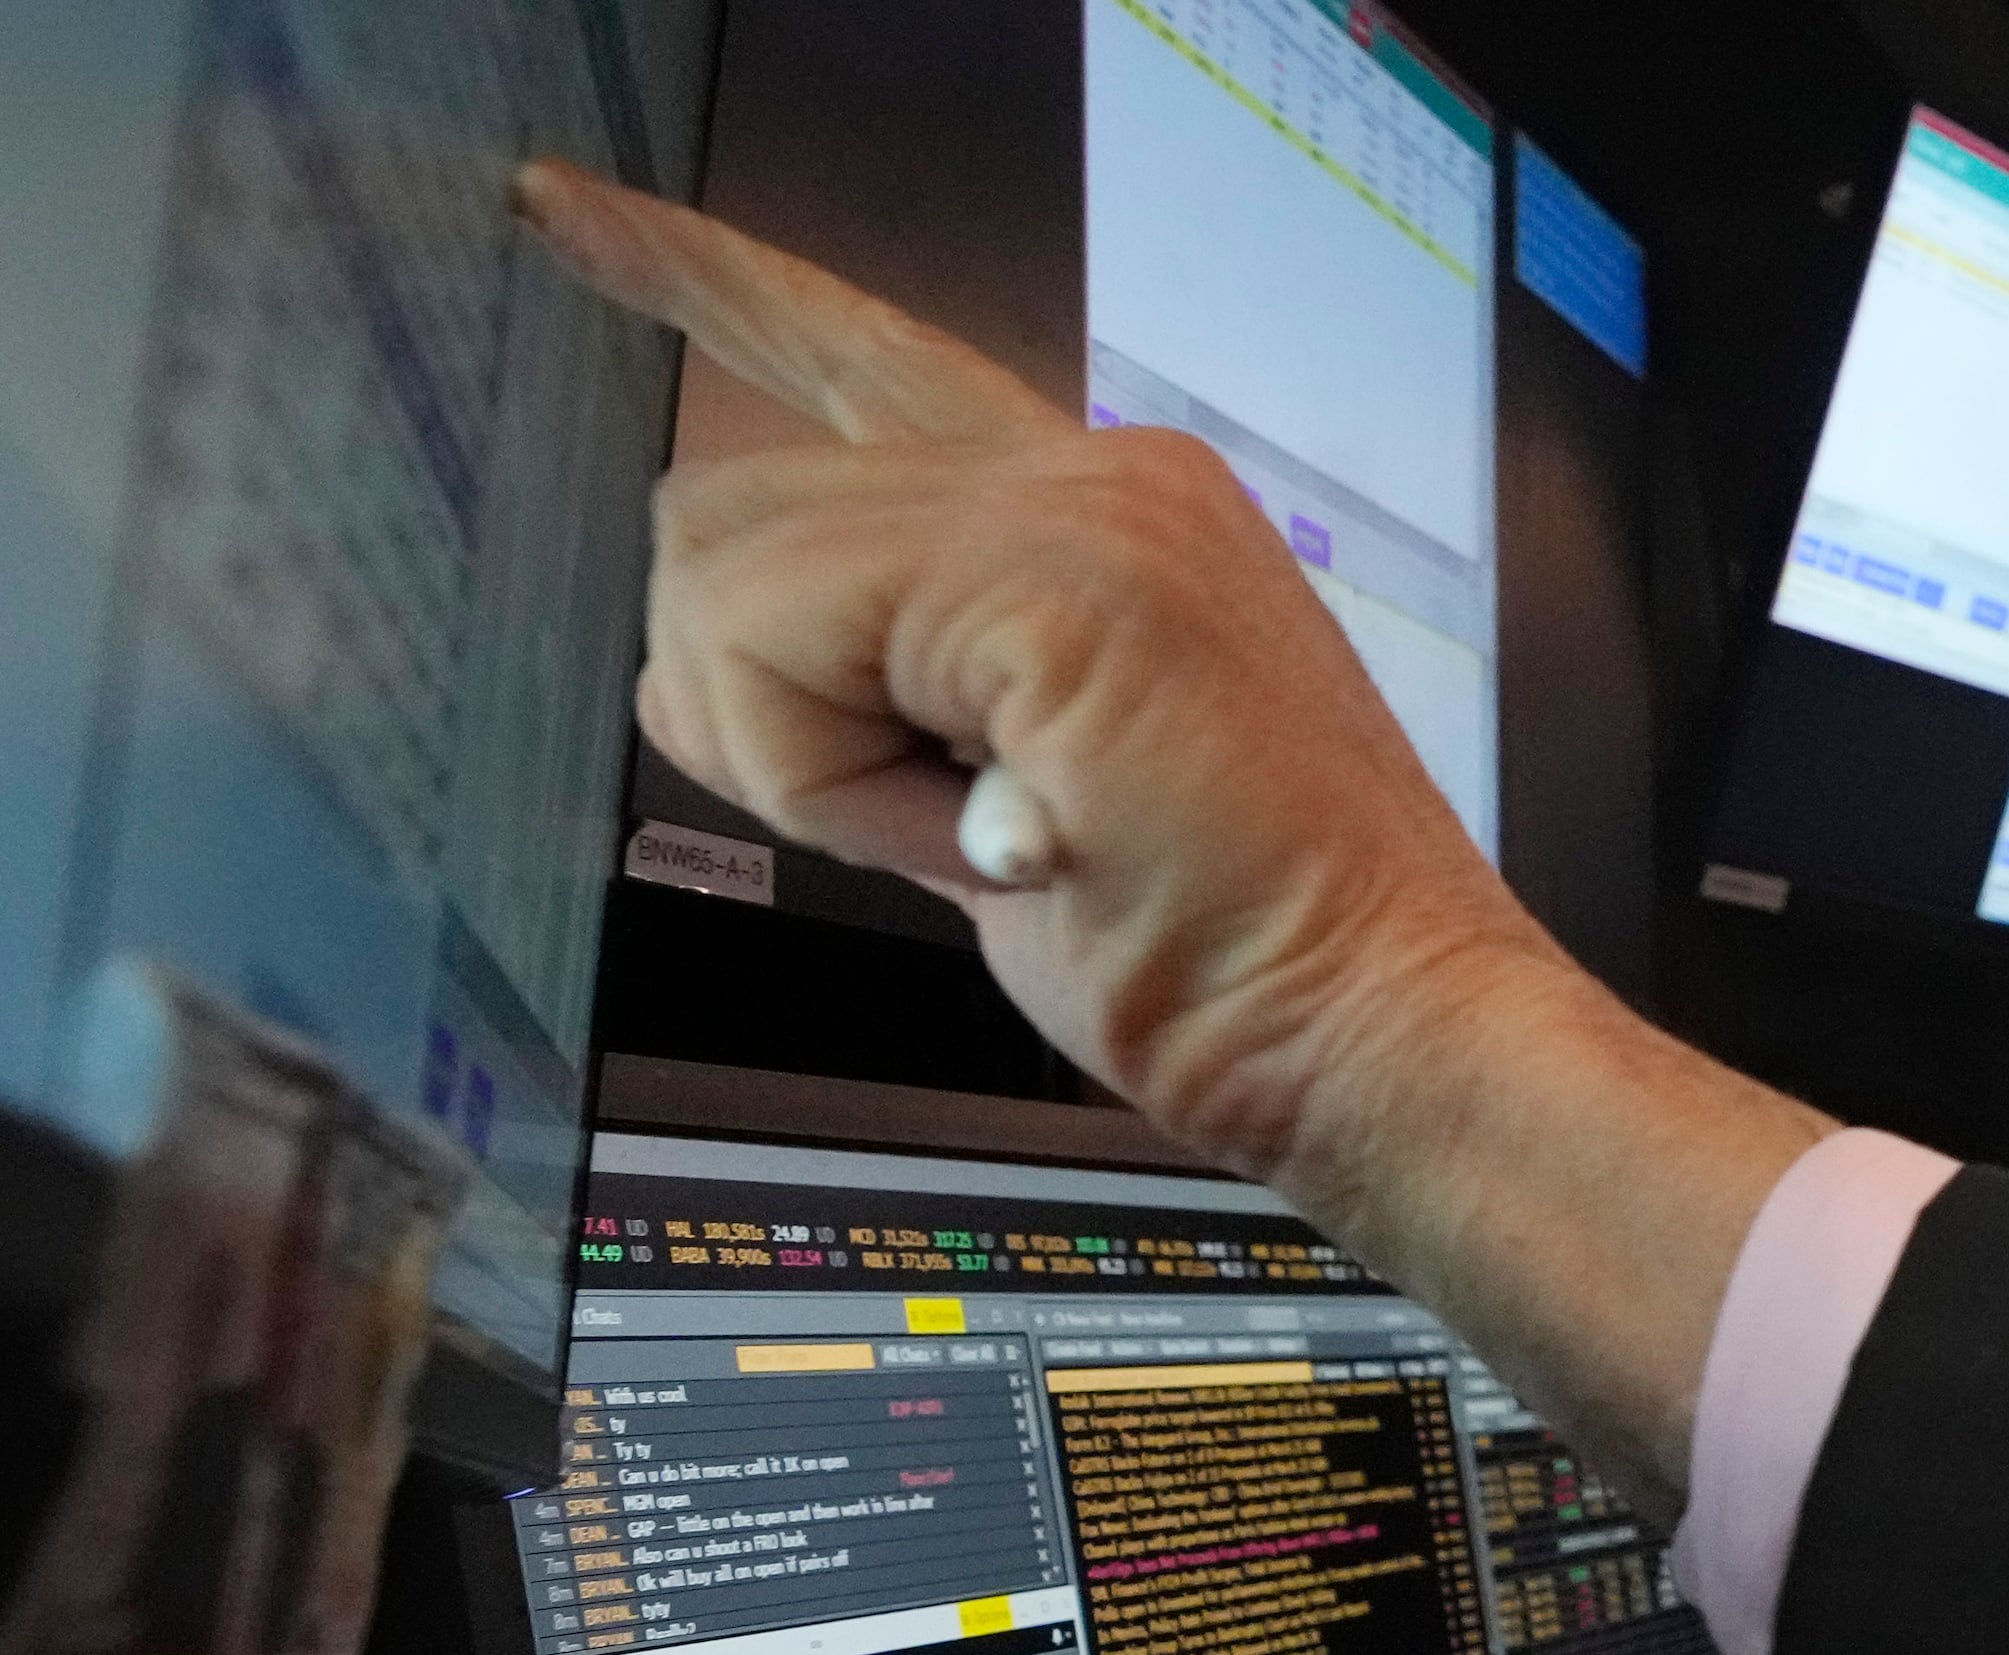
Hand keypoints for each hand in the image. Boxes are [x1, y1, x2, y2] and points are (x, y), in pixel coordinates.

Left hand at [515, 165, 1821, 1492]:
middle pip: (733, 497)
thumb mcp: (1014, 806)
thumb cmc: (1242, 966)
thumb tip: (702, 667)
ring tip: (986, 836)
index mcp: (1104, 509)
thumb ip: (887, 698)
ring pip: (729, 568)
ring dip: (803, 752)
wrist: (1393, 1037)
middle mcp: (1097, 468)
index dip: (698, 278)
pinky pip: (775, 644)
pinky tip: (989, 841)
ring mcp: (1084, 506)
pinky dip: (835, 784)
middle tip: (925, 826)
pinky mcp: (1052, 577)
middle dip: (762, 701)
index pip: (854, 352)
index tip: (565, 211)